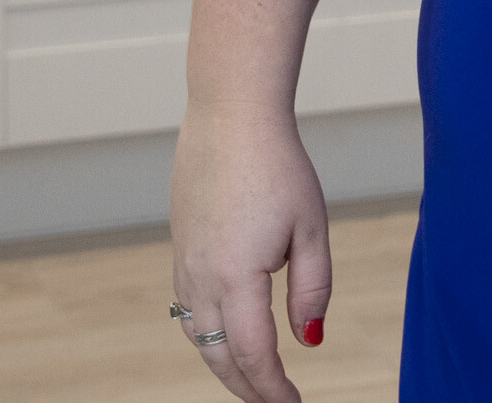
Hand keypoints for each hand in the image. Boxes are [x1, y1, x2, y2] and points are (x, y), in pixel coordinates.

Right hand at [169, 103, 332, 402]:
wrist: (230, 116)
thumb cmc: (278, 166)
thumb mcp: (311, 229)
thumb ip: (312, 291)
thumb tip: (309, 341)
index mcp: (236, 276)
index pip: (253, 355)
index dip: (273, 389)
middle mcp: (201, 276)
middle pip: (217, 356)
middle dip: (247, 388)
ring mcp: (184, 261)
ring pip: (196, 335)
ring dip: (221, 364)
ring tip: (251, 378)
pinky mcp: (180, 246)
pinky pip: (186, 307)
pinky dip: (205, 334)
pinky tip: (224, 334)